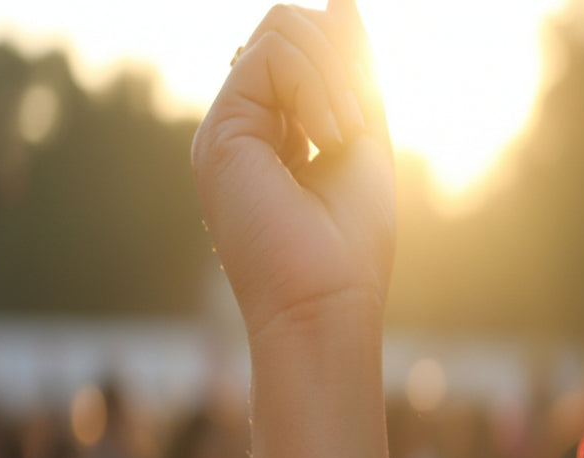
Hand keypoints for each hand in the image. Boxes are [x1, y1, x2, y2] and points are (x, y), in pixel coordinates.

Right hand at [191, 1, 394, 346]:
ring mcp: (227, 130)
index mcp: (274, 133)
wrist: (326, 304)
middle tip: (353, 130)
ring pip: (281, 29)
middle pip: (288, 27)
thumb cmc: (350, 244)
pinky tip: (325, 137)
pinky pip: (273, 53)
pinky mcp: (220, 134)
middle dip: (341, 62)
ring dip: (333, 74)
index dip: (342, 59)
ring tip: (341, 138)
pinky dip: (316, 84)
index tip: (361, 119)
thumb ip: (351, 74)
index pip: (301, 50)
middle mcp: (244, 128)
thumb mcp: (363, 139)